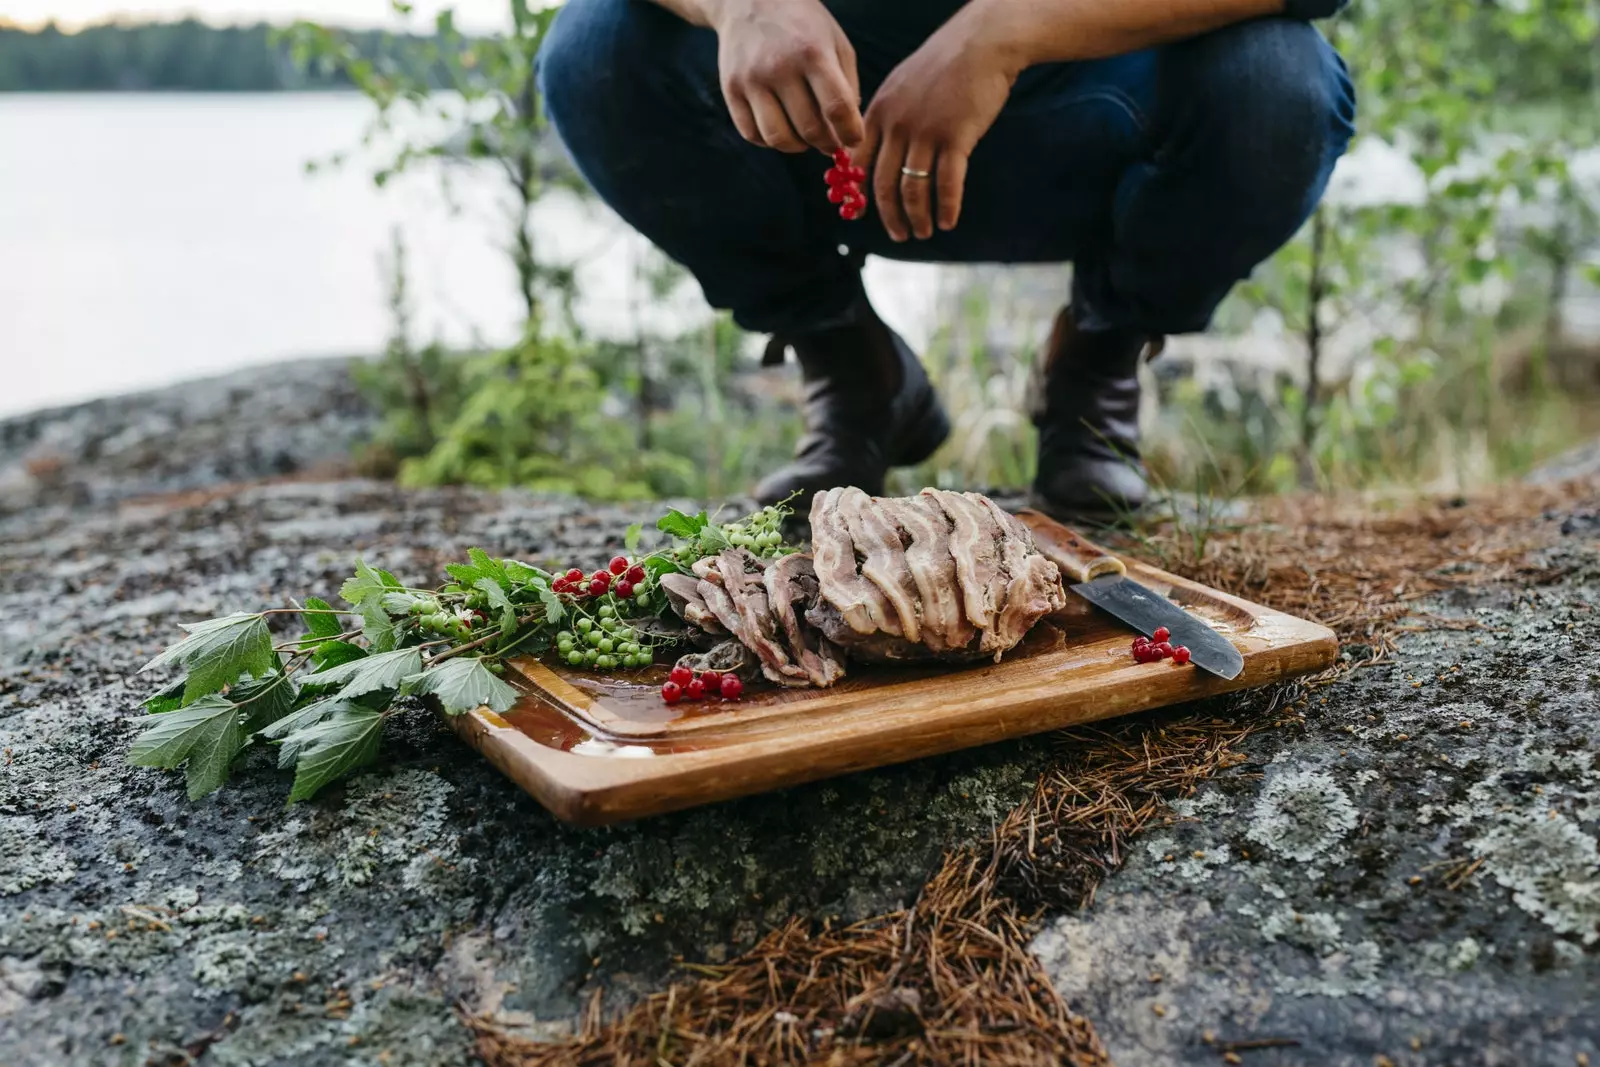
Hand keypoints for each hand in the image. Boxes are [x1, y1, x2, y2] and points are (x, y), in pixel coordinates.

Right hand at [706, 0, 863, 153]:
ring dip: (798, 147)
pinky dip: (770, 141)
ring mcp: (752, 79)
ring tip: (805, 139)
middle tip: (831, 143)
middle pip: (810, 129)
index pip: (837, 108)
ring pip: (778, 138)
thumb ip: (847, 86)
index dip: (850, 133)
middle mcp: (780, 66)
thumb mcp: (835, 42)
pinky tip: (781, 129)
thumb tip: (847, 132)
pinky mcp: (731, 88)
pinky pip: (752, 133)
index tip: (854, 140)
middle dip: (827, 144)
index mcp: (812, 53)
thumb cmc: (803, 26)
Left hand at [856, 20, 1019, 240]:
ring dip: (917, 217)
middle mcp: (897, 125)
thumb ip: (887, 117)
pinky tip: (948, 222)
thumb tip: (876, 150)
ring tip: (924, 233)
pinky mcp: (956, 137)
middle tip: (898, 235)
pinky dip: (946, 207)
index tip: (859, 215)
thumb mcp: (903, 86)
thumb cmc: (944, 68)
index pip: (858, 162)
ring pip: (913, 188)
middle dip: (889, 216)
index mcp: (879, 112)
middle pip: (883, 183)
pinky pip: (947, 183)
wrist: (981, 45)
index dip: (858, 193)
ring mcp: (926, 131)